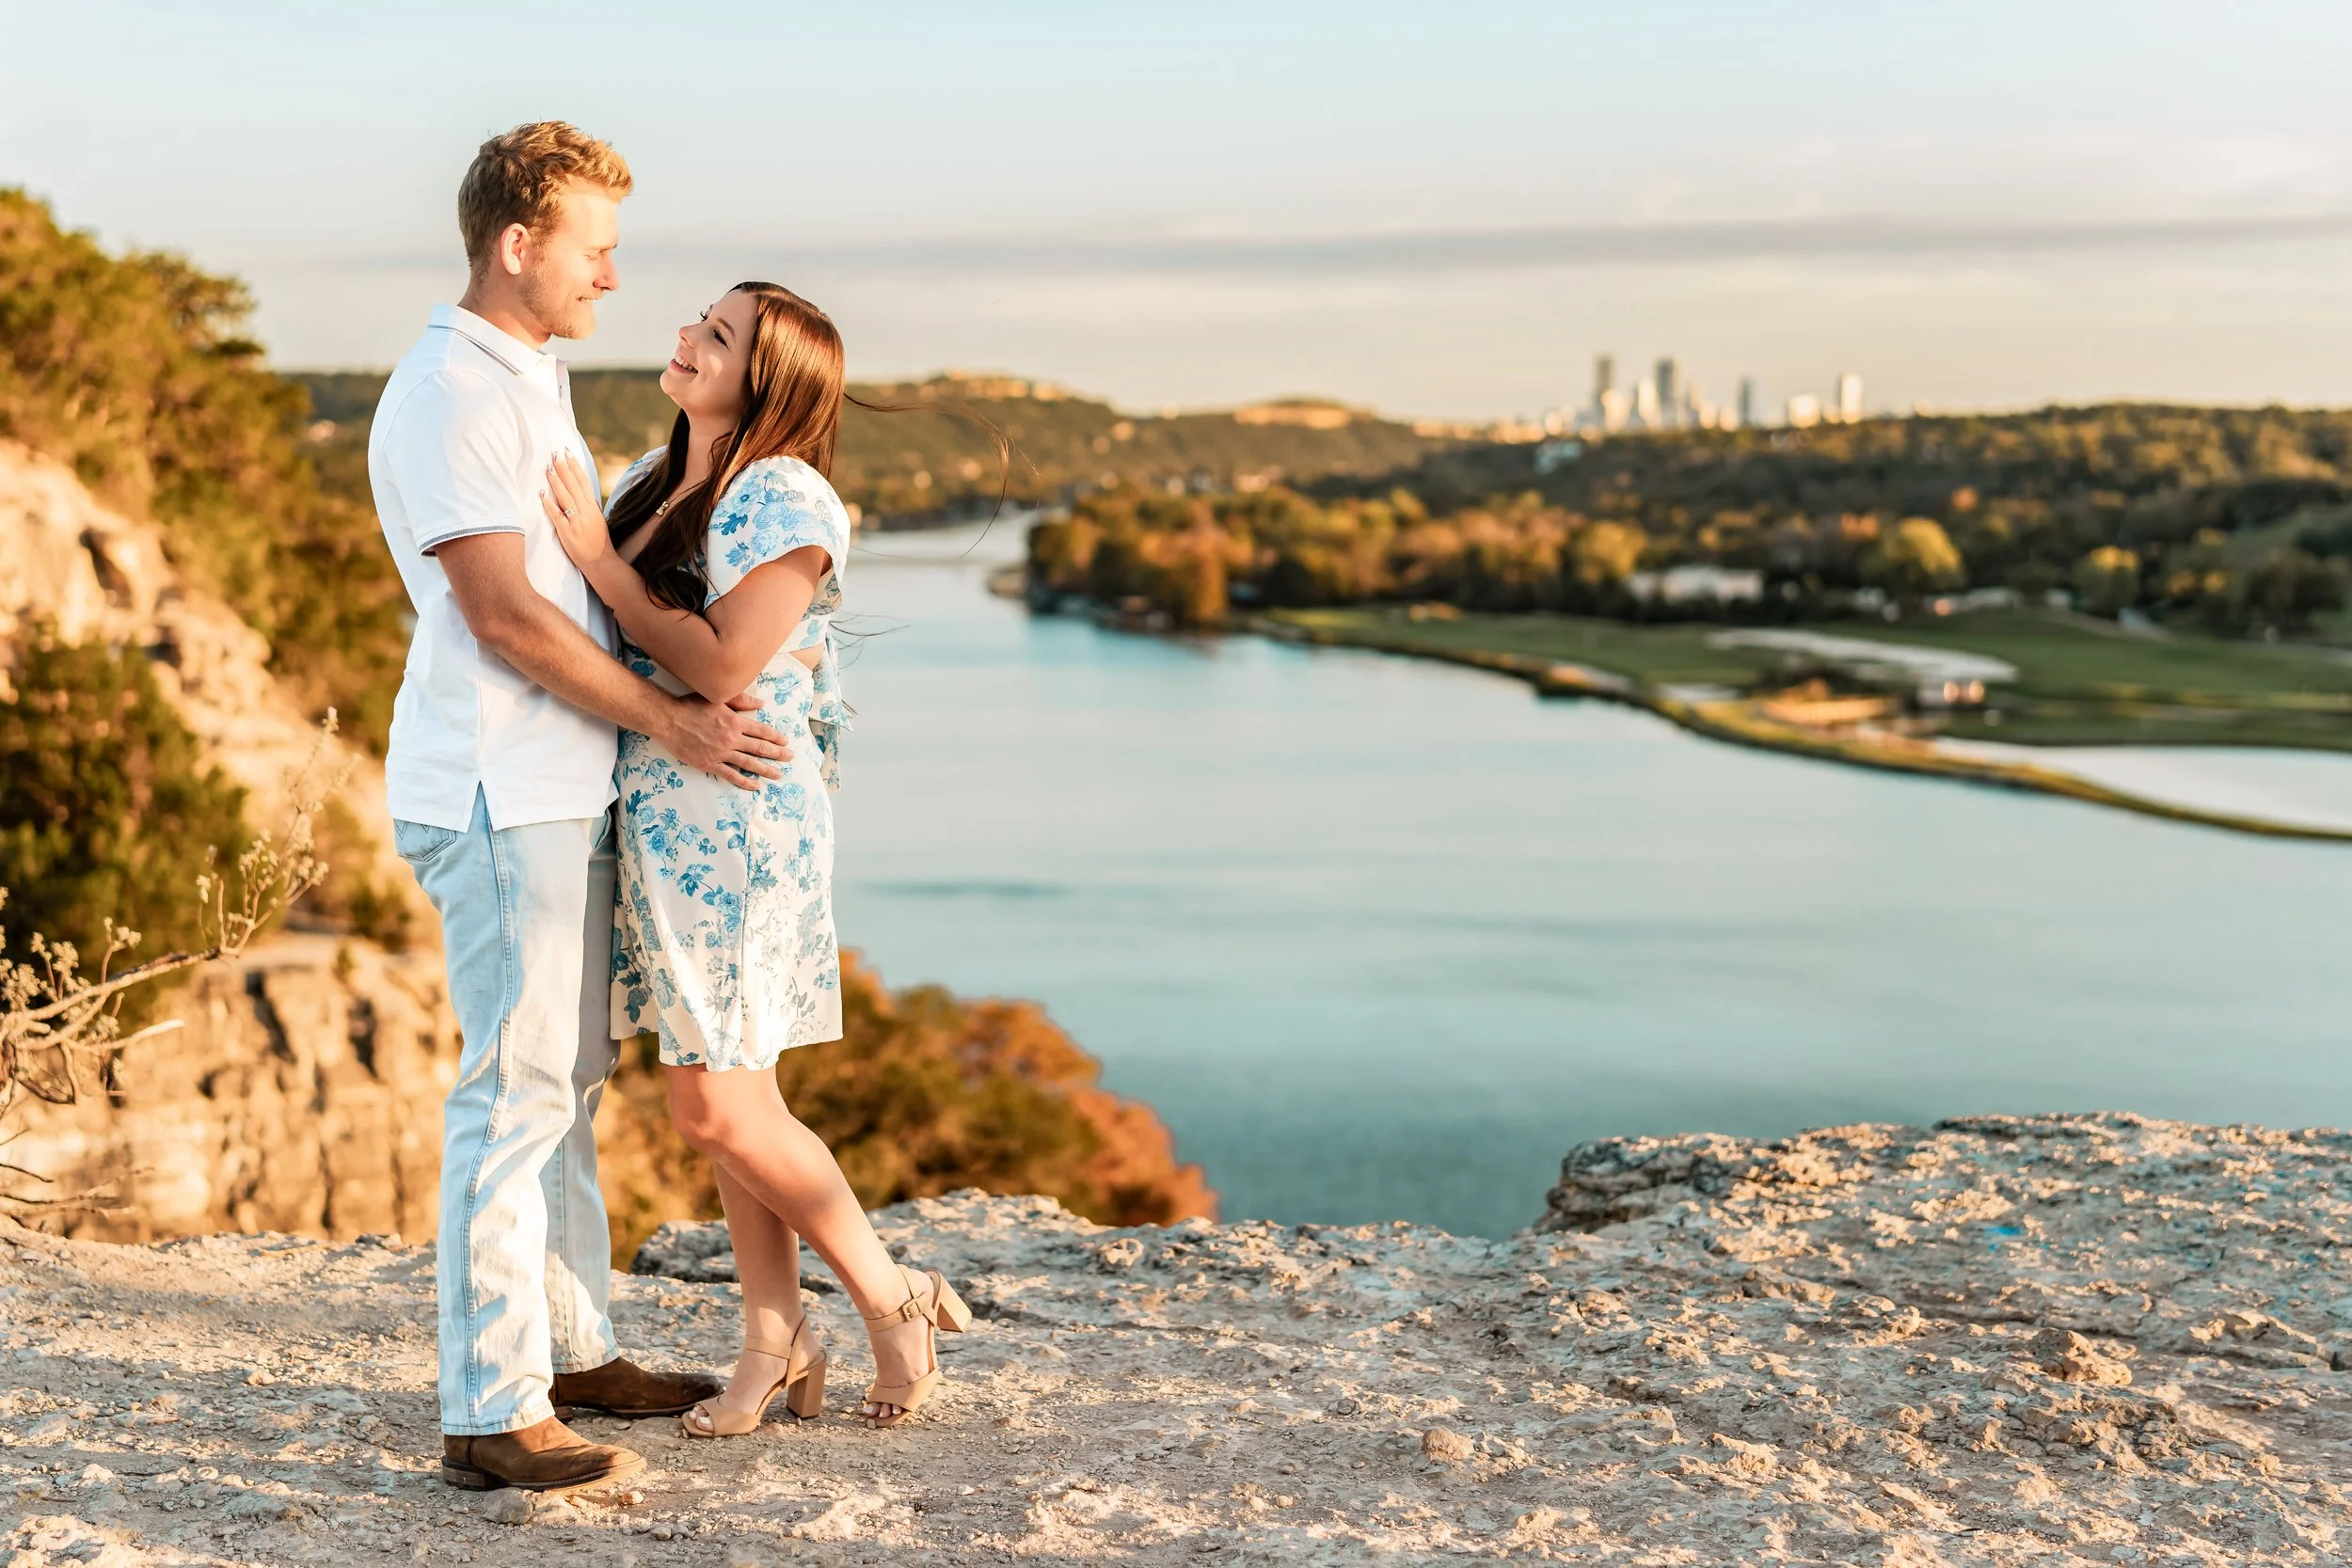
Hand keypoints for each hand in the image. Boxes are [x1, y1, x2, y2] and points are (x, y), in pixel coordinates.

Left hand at [539, 452, 610, 571]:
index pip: (583, 482)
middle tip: (555, 453)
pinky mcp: (568, 532)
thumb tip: (580, 492)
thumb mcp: (597, 519)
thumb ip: (588, 506)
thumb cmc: (598, 541)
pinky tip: (542, 494)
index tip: (568, 452)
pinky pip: (557, 515)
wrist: (601, 561)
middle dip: (564, 468)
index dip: (575, 466)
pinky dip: (549, 504)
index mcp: (593, 507)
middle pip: (573, 485)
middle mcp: (586, 511)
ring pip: (565, 497)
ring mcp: (577, 521)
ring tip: (548, 467)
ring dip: (556, 481)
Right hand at [662, 693, 789, 789]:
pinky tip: (755, 786)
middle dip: (778, 754)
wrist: (668, 720)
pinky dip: (744, 781)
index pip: (762, 731)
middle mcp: (731, 738)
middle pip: (760, 748)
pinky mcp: (709, 764)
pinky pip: (731, 775)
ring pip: (749, 763)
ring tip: (778, 774)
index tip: (785, 742)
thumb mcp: (718, 698)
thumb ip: (741, 700)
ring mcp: (721, 753)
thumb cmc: (691, 705)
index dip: (775, 737)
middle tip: (790, 758)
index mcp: (735, 721)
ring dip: (766, 769)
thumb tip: (761, 703)